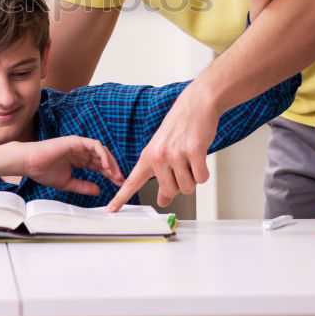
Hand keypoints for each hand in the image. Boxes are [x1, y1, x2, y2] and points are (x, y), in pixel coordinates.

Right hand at [22, 136, 124, 195]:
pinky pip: (94, 146)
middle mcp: (81, 152)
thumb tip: (99, 191)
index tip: (118, 185)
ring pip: (101, 151)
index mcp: (79, 160)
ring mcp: (79, 145)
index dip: (109, 175)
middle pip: (103, 159)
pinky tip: (106, 166)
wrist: (30, 164)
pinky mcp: (76, 141)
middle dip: (113, 170)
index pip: (99, 166)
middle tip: (121, 181)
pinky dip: (103, 154)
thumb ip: (84, 186)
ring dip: (110, 163)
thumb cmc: (44, 172)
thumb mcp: (68, 183)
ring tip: (115, 175)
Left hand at [107, 83, 217, 211]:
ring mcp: (175, 154)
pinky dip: (204, 172)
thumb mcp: (163, 151)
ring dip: (193, 177)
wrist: (196, 105)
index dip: (121, 197)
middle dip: (180, 183)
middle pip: (170, 191)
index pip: (132, 181)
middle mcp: (159, 156)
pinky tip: (199, 155)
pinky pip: (201, 178)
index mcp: (148, 156)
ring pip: (187, 187)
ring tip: (190, 157)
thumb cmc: (179, 128)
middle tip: (183, 164)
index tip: (111, 210)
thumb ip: (161, 176)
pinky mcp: (193, 152)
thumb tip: (163, 200)